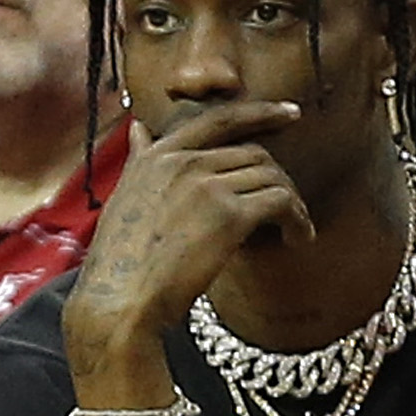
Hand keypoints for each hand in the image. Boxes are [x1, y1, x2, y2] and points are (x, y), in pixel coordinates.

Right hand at [61, 103, 314, 392]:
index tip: (290, 113)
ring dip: (292, 203)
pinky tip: (298, 238)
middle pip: (253, 153)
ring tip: (296, 228)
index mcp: (158, 156)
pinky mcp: (229, 215)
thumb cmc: (117, 267)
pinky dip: (297, 219)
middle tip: (291, 205)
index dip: (260, 113)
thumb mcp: (122, 199)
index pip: (220, 120)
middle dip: (278, 178)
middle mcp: (183, 162)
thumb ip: (138, 162)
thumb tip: (138, 128)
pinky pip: (281, 202)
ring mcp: (206, 185)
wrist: (117, 303)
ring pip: (271, 176)